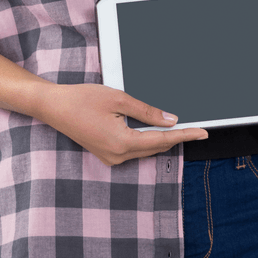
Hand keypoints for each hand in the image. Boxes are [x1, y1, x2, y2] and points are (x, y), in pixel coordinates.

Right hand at [35, 82, 207, 166]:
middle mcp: (117, 156)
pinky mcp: (106, 154)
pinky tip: (154, 130)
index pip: (163, 140)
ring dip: (161, 139)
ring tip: (179, 127)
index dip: (185, 135)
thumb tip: (170, 120)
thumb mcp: (120, 100)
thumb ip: (147, 112)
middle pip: (156, 147)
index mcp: (122, 143)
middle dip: (176, 137)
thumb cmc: (82, 99)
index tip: (203, 133)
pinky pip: (134, 149)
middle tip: (196, 127)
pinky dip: (147, 140)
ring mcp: (111, 158)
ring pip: (145, 149)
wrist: (54, 107)